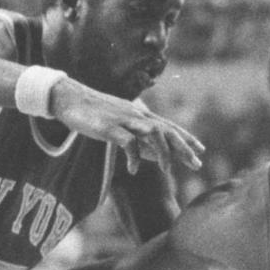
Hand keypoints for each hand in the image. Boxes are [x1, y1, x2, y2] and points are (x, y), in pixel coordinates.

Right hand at [50, 80, 203, 173]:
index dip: (186, 137)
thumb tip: (156, 155)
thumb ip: (139, 139)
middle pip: (167, 129)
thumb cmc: (94, 114)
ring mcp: (124, 119)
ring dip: (163, 152)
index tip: (201, 150)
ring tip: (167, 171)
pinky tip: (133, 170)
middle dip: (183, 147)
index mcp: (140, 114)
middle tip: (197, 164)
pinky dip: (133, 157)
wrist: (68, 99)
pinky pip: (127, 142)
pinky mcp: (109, 127)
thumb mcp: (121, 125)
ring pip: (153, 132)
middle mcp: (136, 114)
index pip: (169, 125)